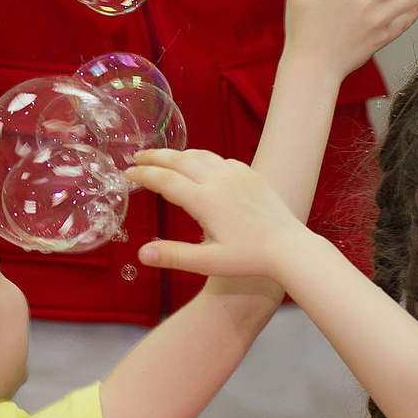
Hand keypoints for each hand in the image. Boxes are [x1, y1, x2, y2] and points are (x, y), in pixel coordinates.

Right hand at [126, 148, 312, 282]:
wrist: (290, 247)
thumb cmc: (249, 259)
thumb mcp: (208, 263)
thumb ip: (173, 256)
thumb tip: (141, 254)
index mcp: (205, 200)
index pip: (165, 180)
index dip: (143, 175)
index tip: (127, 174)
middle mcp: (219, 180)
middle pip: (178, 159)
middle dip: (154, 157)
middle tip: (137, 157)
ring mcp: (237, 174)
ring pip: (200, 155)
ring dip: (177, 155)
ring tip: (163, 159)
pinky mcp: (251, 174)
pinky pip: (220, 160)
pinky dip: (202, 159)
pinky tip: (200, 167)